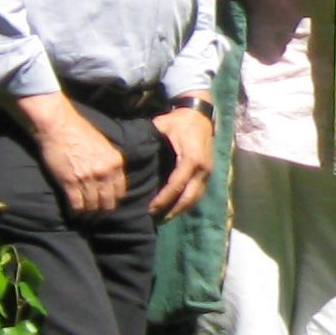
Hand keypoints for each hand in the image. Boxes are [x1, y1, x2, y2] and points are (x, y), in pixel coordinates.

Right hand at [16, 92, 128, 215]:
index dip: (113, 200)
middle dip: (102, 211)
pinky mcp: (70, 182)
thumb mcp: (104, 146)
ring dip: (88, 214)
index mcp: (116, 163)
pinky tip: (73, 213)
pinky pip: (77, 206)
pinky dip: (76, 212)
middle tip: (96, 214)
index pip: (121, 191)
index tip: (107, 204)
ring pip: (92, 207)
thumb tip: (110, 180)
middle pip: (108, 202)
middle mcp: (105, 172)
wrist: (59, 126)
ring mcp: (88, 178)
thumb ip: (110, 163)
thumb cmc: (80, 131)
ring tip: (84, 216)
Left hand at [150, 105, 215, 219]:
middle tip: (154, 219)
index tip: (149, 208)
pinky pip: (198, 194)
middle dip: (172, 210)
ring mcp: (208, 173)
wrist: (199, 115)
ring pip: (195, 199)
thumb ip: (148, 141)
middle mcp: (203, 169)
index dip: (163, 199)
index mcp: (192, 159)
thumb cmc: (178, 121)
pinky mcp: (208, 175)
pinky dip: (186, 204)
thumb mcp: (161, 127)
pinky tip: (173, 209)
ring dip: (179, 210)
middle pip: (188, 198)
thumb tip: (128, 156)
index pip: (176, 185)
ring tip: (162, 218)